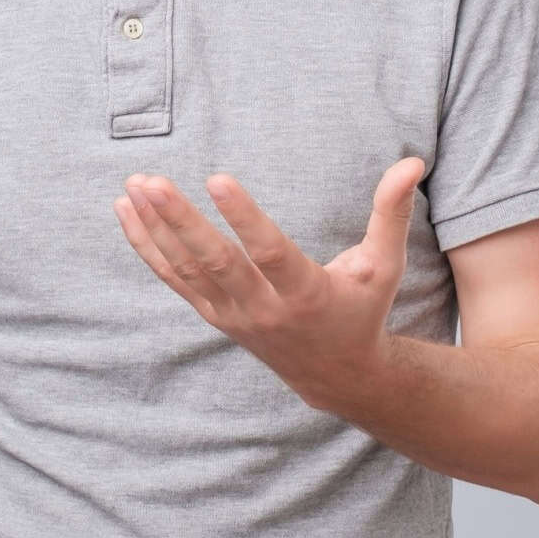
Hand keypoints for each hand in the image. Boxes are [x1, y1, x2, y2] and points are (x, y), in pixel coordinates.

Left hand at [113, 157, 429, 410]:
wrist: (336, 375)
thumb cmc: (362, 309)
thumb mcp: (383, 265)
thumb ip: (391, 213)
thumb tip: (412, 162)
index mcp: (305, 293)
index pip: (268, 253)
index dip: (244, 217)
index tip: (217, 179)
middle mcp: (262, 309)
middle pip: (214, 262)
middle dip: (180, 221)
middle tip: (153, 181)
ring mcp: (232, 315)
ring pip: (185, 270)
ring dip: (155, 228)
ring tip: (134, 185)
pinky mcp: (213, 314)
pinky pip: (172, 278)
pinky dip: (146, 246)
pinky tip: (125, 210)